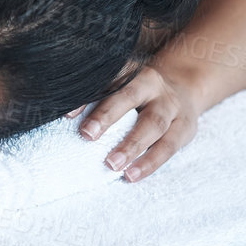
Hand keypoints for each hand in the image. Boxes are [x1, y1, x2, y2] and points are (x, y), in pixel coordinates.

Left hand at [75, 66, 200, 182]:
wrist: (185, 89)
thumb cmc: (138, 93)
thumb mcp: (121, 85)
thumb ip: (97, 95)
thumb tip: (61, 114)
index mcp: (129, 71)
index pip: (106, 79)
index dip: (86, 95)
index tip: (66, 113)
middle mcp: (151, 84)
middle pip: (129, 97)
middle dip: (107, 116)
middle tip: (87, 135)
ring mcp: (171, 105)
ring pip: (153, 124)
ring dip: (131, 146)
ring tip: (112, 164)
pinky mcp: (184, 127)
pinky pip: (168, 147)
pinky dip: (149, 163)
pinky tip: (132, 175)